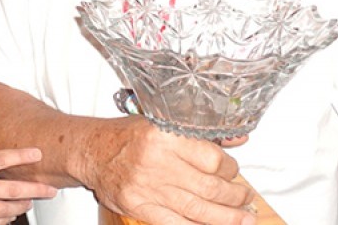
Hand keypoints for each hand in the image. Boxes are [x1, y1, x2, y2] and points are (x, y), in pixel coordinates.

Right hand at [0, 144, 56, 224]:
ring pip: (5, 210)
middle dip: (35, 190)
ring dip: (21, 207)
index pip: (2, 158)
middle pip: (12, 189)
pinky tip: (10, 218)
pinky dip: (3, 221)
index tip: (38, 152)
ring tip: (31, 204)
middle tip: (50, 190)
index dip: (22, 155)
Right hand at [85, 116, 254, 224]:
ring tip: (242, 218)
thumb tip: (236, 141)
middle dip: (234, 197)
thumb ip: (199, 134)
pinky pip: (176, 223)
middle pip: (209, 187)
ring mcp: (148, 188)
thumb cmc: (126, 136)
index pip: (212, 159)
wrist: (92, 152)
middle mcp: (156, 162)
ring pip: (198, 210)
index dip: (230, 168)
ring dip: (226, 217)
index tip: (233, 170)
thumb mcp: (162, 123)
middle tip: (244, 197)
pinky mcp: (140, 207)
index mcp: (164, 136)